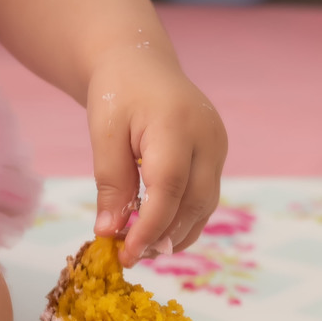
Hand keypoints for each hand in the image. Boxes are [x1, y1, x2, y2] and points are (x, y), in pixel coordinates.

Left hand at [86, 47, 227, 266]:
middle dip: (163, 236)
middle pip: (194, 202)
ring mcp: (217, 147)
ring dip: (175, 233)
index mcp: (176, 125)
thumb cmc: (118, 93)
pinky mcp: (216, 156)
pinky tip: (158, 233)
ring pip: (204, 205)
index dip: (149, 227)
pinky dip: (184, 220)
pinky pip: (204, 197)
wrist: (140, 64)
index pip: (169, 188)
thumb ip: (110, 183)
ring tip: (141, 248)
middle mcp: (207, 138)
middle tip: (129, 256)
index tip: (125, 253)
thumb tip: (109, 232)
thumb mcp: (104, 134)